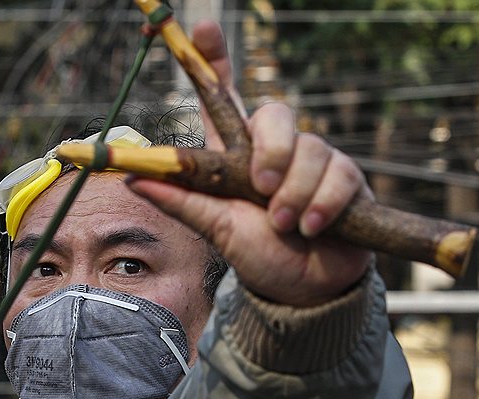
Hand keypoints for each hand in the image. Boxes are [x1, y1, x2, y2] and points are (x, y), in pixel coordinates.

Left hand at [125, 20, 371, 306]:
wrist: (305, 290)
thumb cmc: (259, 254)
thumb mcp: (216, 229)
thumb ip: (182, 201)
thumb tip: (133, 177)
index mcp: (236, 154)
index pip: (223, 97)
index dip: (214, 59)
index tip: (203, 28)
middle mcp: (274, 149)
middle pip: (275, 113)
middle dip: (271, 150)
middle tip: (262, 189)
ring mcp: (312, 160)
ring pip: (309, 150)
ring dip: (294, 194)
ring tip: (285, 226)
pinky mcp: (346, 178)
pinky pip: (338, 175)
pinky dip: (321, 205)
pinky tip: (312, 228)